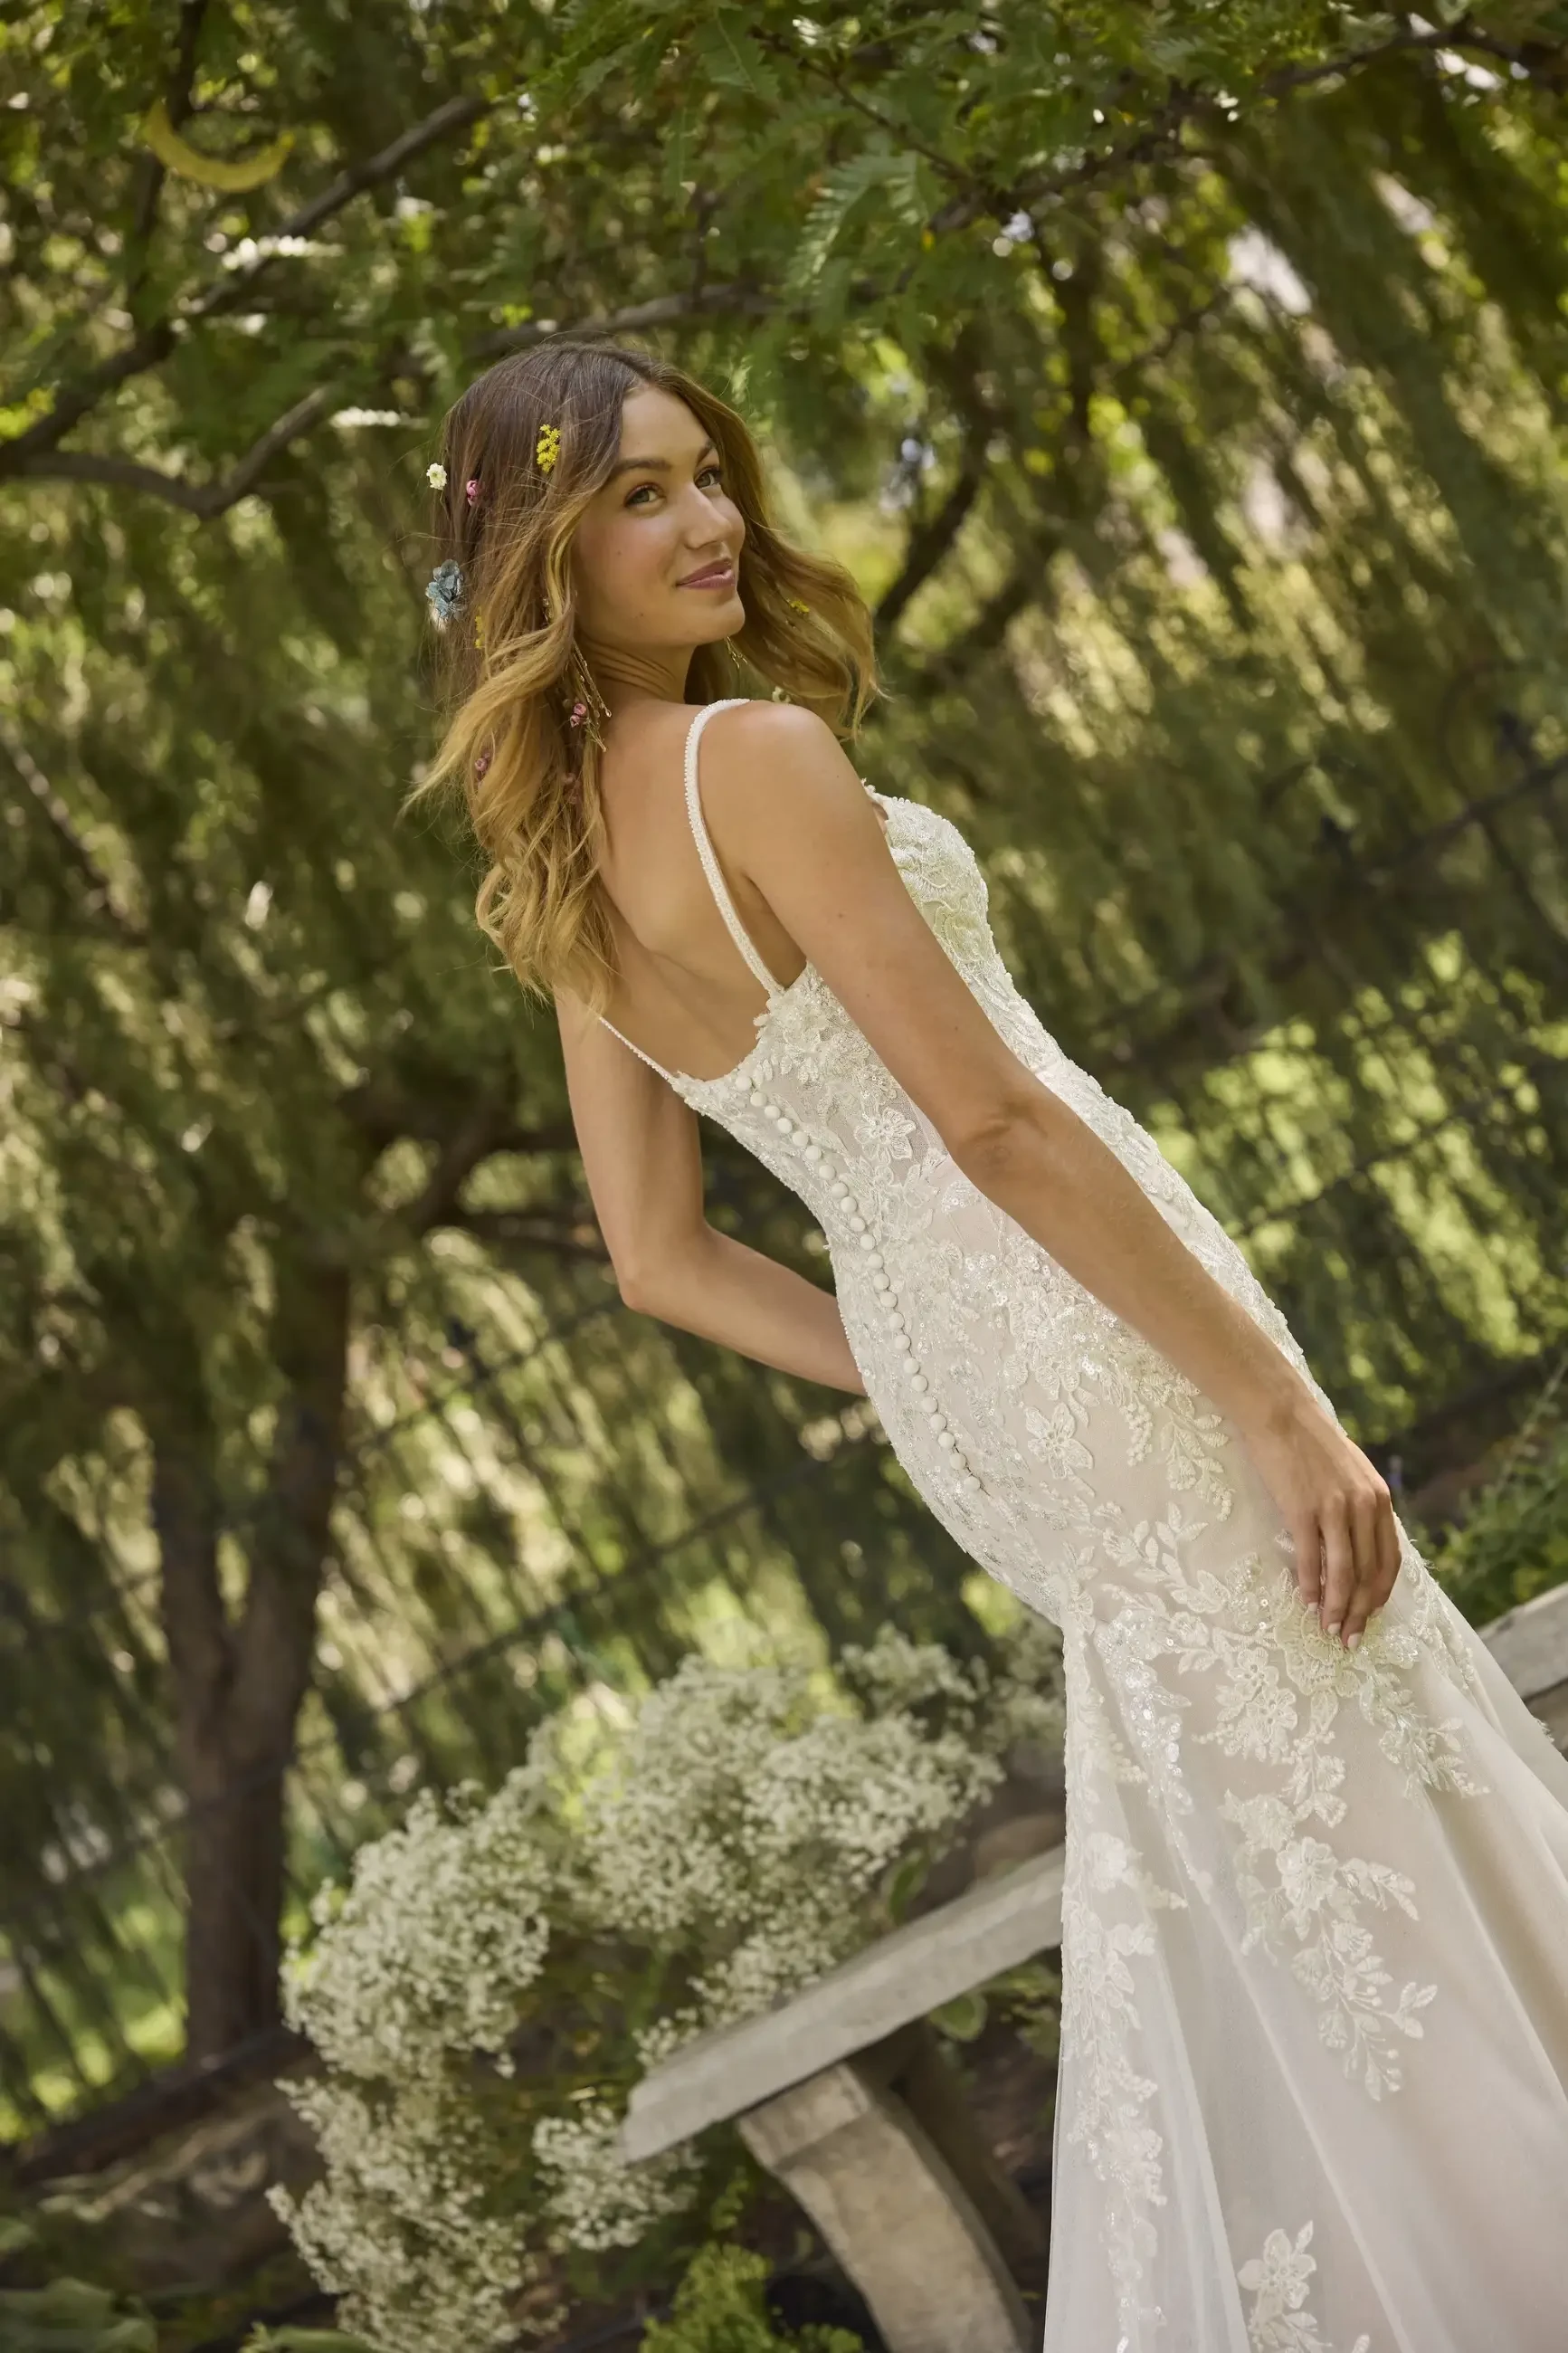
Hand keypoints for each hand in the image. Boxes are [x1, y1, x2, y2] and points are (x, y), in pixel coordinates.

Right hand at [1239, 1389, 1400, 1648]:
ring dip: (1337, 1607)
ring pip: (1343, 1573)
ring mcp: (1334, 1508)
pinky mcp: (1302, 1509)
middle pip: (1368, 1574)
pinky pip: (1310, 1559)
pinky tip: (1306, 1601)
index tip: (1370, 1619)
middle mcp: (1364, 1506)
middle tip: (1349, 1638)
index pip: (1390, 1561)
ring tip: (1329, 1629)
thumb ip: (1361, 1507)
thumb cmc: (1311, 1443)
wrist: (1280, 1412)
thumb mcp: (1351, 1473)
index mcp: (1380, 1499)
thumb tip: (1357, 1546)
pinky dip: (1310, 1585)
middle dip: (1360, 1612)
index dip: (1381, 1596)